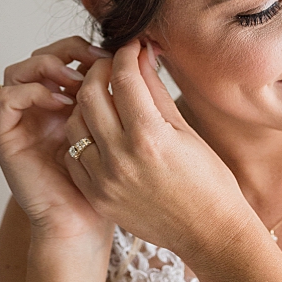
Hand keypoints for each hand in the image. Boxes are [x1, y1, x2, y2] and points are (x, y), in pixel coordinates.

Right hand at [0, 36, 114, 246]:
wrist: (85, 226)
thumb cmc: (110, 186)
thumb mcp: (125, 131)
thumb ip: (129, 95)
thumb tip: (146, 51)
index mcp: (66, 105)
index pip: (65, 56)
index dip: (86, 48)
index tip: (115, 54)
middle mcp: (40, 110)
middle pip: (41, 57)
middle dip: (67, 50)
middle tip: (96, 59)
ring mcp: (21, 123)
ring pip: (19, 70)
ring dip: (48, 66)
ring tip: (78, 81)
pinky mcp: (7, 139)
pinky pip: (7, 98)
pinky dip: (33, 90)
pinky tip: (62, 102)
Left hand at [63, 41, 253, 263]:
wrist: (208, 233)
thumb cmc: (208, 181)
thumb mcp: (185, 130)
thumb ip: (155, 91)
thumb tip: (141, 55)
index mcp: (149, 137)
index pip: (123, 78)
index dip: (125, 54)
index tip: (130, 48)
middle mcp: (120, 157)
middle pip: (90, 95)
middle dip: (99, 72)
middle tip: (111, 67)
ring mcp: (103, 179)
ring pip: (74, 124)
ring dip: (86, 105)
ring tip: (104, 100)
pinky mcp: (96, 195)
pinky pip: (74, 154)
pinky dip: (82, 137)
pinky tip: (99, 132)